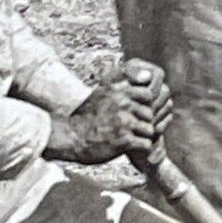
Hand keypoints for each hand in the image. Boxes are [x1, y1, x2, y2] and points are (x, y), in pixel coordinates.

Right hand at [46, 66, 169, 163]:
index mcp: (119, 91)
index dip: (143, 105)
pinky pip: (146, 144)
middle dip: (142, 122)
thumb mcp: (103, 90)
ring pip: (149, 129)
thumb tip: (148, 75)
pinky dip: (140, 147)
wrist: (71, 138)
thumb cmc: (89, 115)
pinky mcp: (124, 140)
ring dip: (141, 136)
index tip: (133, 113)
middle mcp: (123, 104)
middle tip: (127, 129)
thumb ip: (124, 79)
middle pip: (150, 114)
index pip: (148, 95)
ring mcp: (124, 122)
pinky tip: (128, 146)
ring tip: (127, 137)